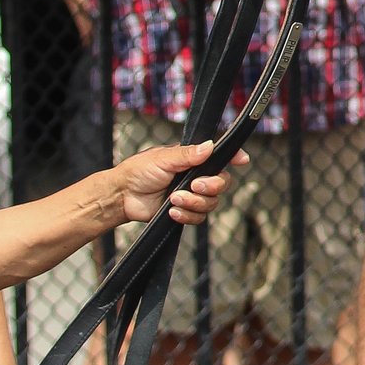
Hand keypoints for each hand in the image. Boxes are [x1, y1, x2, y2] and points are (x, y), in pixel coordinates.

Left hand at [110, 140, 245, 225]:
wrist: (122, 196)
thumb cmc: (138, 171)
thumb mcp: (163, 158)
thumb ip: (187, 154)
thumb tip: (210, 146)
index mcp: (192, 159)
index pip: (220, 156)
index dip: (233, 157)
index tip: (242, 160)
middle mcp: (195, 176)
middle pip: (222, 183)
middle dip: (211, 186)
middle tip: (194, 185)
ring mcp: (191, 195)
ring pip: (211, 203)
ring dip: (193, 202)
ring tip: (173, 199)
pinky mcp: (184, 212)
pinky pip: (198, 218)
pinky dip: (186, 215)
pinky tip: (172, 211)